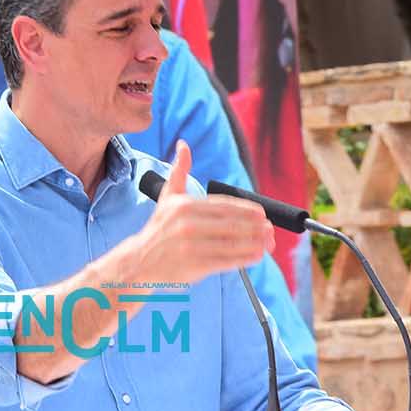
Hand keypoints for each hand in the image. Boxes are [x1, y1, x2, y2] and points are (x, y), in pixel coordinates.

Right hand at [135, 141, 272, 285]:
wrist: (139, 261)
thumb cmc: (159, 228)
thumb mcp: (167, 197)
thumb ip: (179, 171)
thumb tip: (183, 145)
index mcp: (184, 206)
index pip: (224, 205)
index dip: (246, 209)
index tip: (261, 213)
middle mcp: (187, 225)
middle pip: (232, 224)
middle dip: (256, 227)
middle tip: (270, 229)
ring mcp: (192, 246)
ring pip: (232, 243)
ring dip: (255, 243)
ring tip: (267, 242)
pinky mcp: (195, 266)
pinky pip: (226, 261)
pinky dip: (244, 259)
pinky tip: (256, 256)